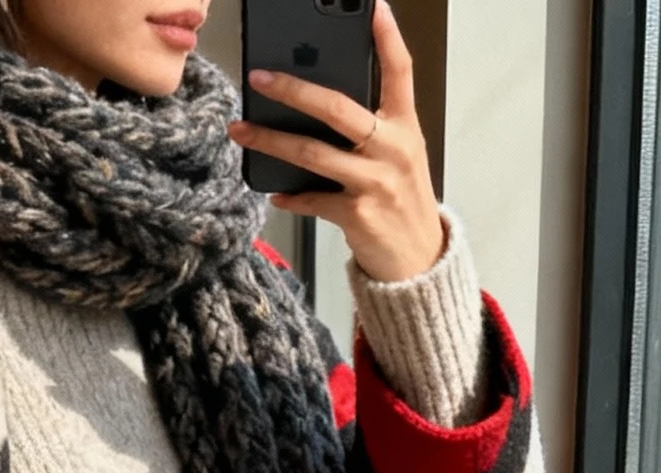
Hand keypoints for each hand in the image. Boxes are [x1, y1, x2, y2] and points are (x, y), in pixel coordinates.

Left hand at [229, 0, 444, 284]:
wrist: (418, 259)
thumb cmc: (401, 199)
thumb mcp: (398, 154)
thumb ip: (371, 127)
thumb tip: (317, 104)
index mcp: (404, 127)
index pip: (399, 72)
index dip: (387, 38)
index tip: (374, 7)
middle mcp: (391, 149)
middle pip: (338, 108)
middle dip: (293, 90)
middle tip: (260, 76)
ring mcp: (374, 182)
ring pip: (312, 153)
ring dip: (270, 141)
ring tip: (241, 130)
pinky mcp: (357, 215)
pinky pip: (312, 199)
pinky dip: (289, 196)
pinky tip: (273, 191)